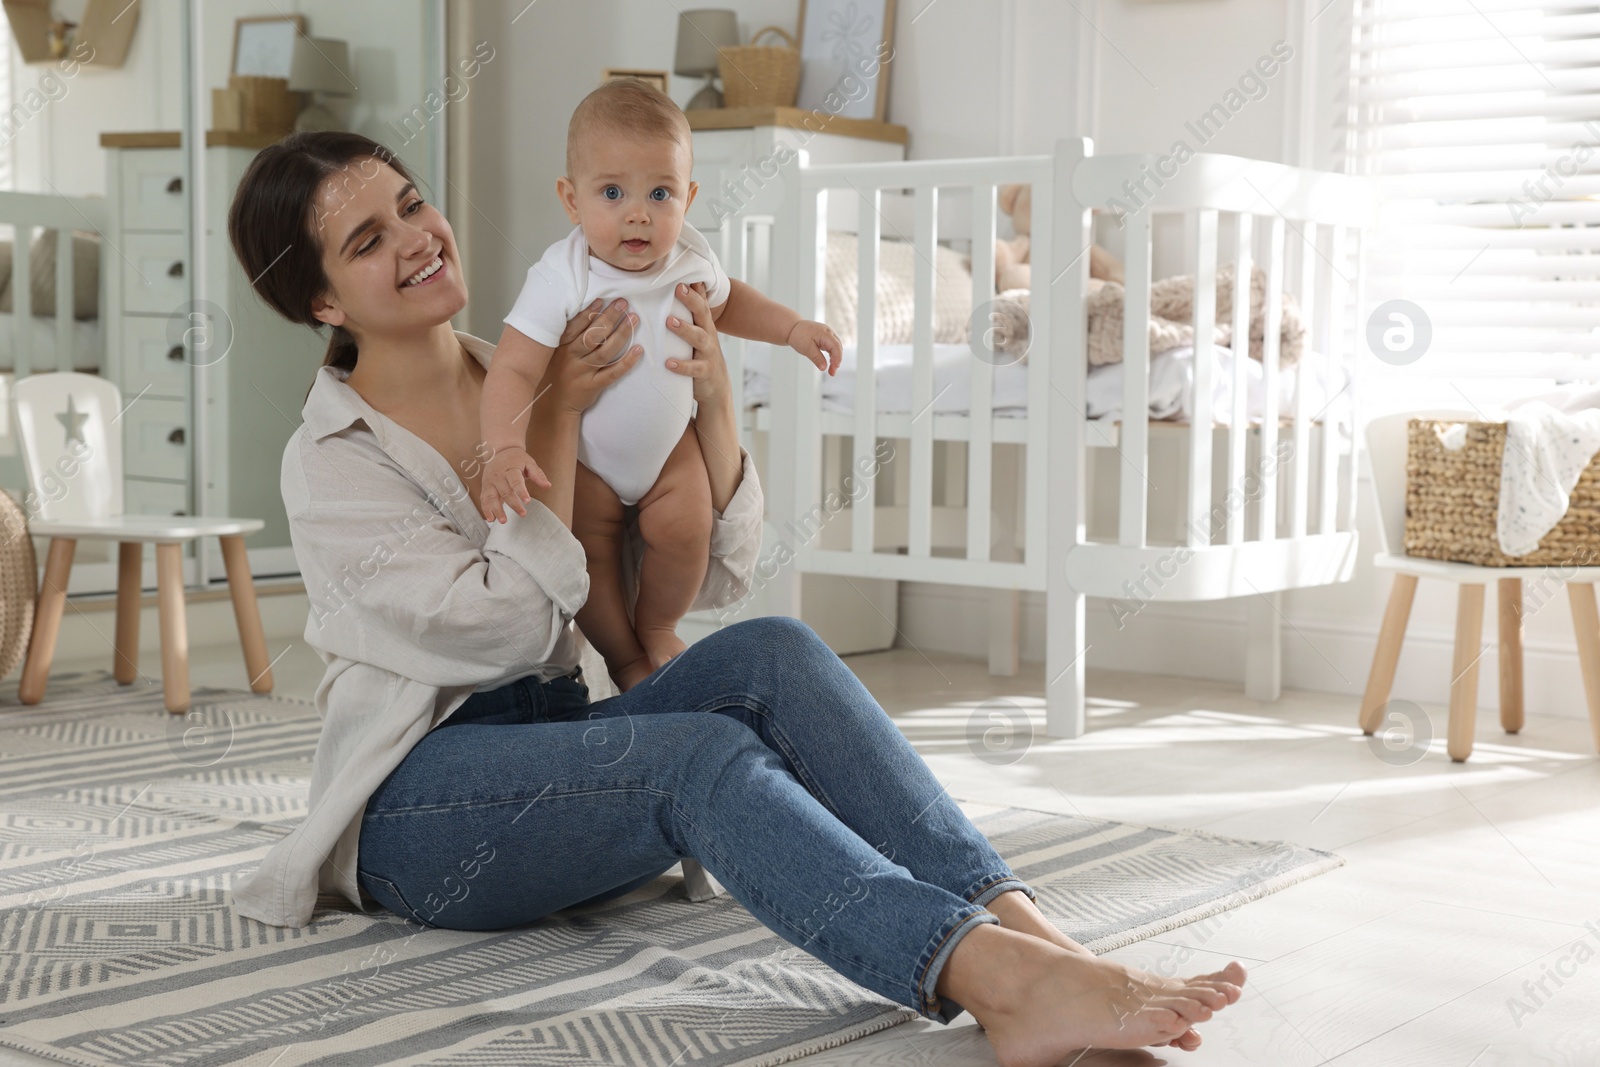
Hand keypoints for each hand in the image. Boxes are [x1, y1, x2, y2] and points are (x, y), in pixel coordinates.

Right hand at [480, 445, 548, 522]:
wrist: (500, 451)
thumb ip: (538, 475)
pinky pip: (484, 499)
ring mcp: (490, 482)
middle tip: (523, 514)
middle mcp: (498, 476)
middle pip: (505, 491)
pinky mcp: (485, 487)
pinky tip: (491, 519)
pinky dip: (486, 510)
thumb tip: (548, 486)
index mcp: (510, 468)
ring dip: (497, 510)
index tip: (527, 501)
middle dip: (513, 504)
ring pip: (491, 497)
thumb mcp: (529, 463)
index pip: (515, 481)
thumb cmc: (517, 459)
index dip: (521, 491)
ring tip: (504, 521)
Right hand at [543, 297, 644, 415]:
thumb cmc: (554, 374)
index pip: (575, 326)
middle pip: (593, 335)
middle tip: (623, 304)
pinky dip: (627, 362)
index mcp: (560, 347)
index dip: (589, 313)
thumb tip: (584, 312)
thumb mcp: (553, 353)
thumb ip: (565, 337)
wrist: (552, 405)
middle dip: (609, 317)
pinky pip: (613, 373)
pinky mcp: (593, 386)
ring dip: (621, 334)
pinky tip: (638, 350)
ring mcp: (582, 372)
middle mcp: (571, 358)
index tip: (602, 300)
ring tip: (633, 319)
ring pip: (605, 351)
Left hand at [665, 282, 732, 411]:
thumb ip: (692, 315)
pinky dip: (681, 366)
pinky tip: (668, 363)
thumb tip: (684, 288)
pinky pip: (693, 368)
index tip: (684, 274)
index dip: (695, 288)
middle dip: (691, 300)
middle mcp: (708, 336)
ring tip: (669, 321)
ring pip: (698, 338)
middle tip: (678, 288)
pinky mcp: (705, 372)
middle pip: (702, 314)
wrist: (716, 387)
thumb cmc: (701, 355)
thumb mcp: (699, 333)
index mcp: (704, 325)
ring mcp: (708, 353)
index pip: (701, 302)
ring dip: (684, 329)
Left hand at [787, 319, 841, 375]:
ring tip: (831, 370)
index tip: (834, 368)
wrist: (792, 328)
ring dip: (835, 359)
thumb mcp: (807, 349)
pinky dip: (831, 355)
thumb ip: (817, 358)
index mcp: (825, 333)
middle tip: (832, 372)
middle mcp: (828, 333)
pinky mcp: (824, 338)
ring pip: (836, 348)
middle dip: (837, 361)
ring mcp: (827, 335)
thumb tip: (824, 368)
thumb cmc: (798, 335)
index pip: (836, 346)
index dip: (837, 358)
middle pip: (838, 347)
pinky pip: (831, 347)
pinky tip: (829, 362)